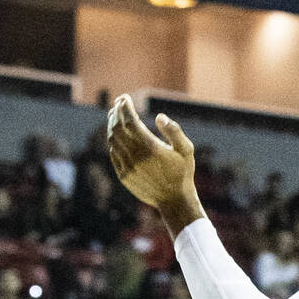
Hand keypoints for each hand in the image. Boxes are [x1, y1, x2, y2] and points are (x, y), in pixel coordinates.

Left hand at [106, 95, 199, 223]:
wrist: (173, 200)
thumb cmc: (182, 172)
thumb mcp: (186, 149)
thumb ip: (174, 131)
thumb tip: (159, 116)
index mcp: (150, 147)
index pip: (130, 121)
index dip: (125, 107)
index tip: (124, 98)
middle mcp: (135, 156)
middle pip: (118, 129)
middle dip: (116, 113)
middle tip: (119, 103)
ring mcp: (127, 167)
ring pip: (113, 141)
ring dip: (112, 125)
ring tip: (115, 115)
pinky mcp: (123, 175)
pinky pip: (113, 154)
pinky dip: (113, 141)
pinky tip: (116, 135)